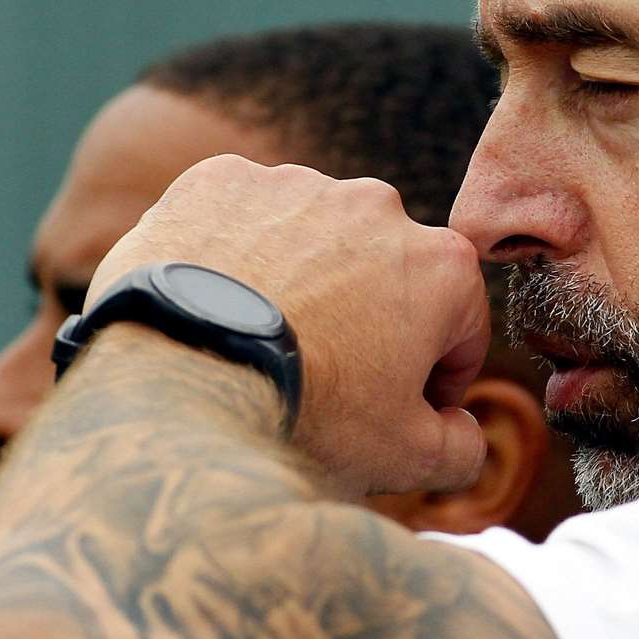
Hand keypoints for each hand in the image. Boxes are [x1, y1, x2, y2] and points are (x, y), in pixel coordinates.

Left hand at [85, 154, 489, 498]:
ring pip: (311, 240)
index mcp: (441, 265)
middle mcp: (377, 207)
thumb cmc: (303, 419)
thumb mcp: (405, 457)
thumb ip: (460, 445)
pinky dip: (232, 254)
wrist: (175, 388)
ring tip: (257, 343)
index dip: (433, 377)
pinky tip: (214, 307)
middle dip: (366, 320)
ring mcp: (296, 186)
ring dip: (300, 281)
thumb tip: (463, 429)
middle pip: (385, 274)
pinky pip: (238, 219)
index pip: (459, 324)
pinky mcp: (220, 181)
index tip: (394, 408)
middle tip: (320, 377)